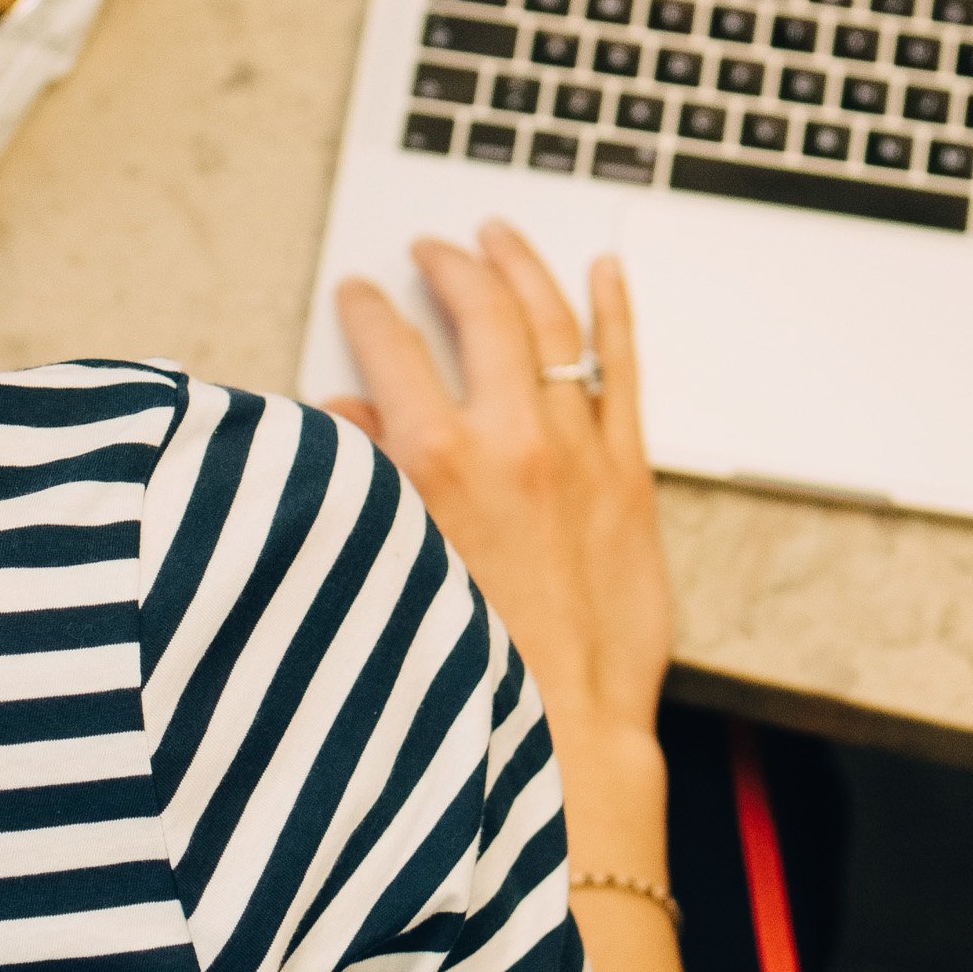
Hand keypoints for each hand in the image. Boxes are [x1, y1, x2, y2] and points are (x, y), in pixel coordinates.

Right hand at [326, 226, 684, 971]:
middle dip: (448, 267)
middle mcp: (510, 442)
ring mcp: (579, 453)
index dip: (367, 309)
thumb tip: (342, 422)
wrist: (560, 736)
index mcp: (435, 462)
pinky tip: (607, 274)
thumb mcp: (388, 568)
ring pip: (553, 326)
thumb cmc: (467, 673)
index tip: (357, 293)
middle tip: (429, 248)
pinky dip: (616, 315)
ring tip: (501, 235)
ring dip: (524, 270)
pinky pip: (625, 371)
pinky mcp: (630, 479)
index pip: (390, 348)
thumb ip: (364, 484)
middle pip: (479, 314)